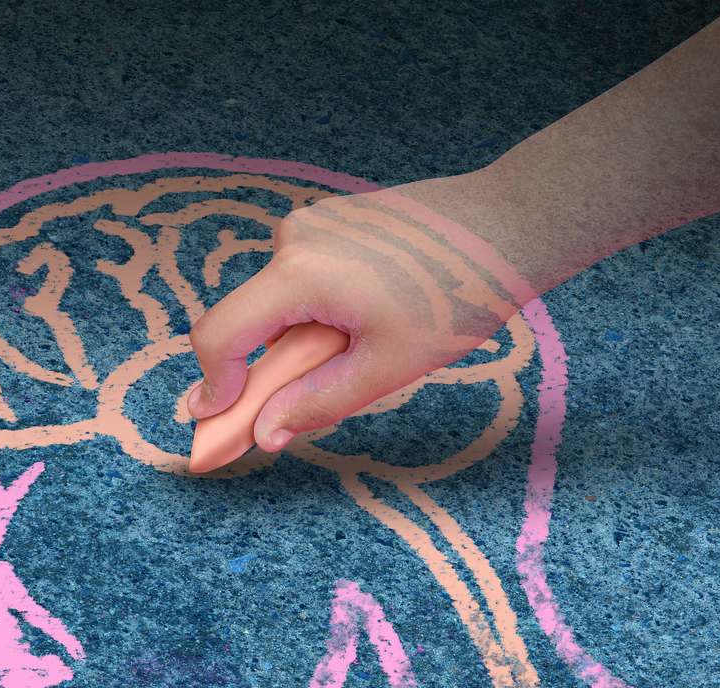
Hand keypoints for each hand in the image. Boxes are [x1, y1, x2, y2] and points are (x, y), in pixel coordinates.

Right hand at [186, 171, 527, 451]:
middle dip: (272, 368)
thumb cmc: (457, 295)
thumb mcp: (386, 367)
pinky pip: (304, 280)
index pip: (221, 336)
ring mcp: (313, 224)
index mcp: (299, 273)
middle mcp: (293, 239)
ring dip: (302, 341)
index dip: (212, 386)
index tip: (215, 421)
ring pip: (280, 303)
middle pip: (251, 321)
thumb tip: (265, 433)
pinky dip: (318, 313)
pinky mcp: (332, 221)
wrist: (507, 224)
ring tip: (366, 348)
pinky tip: (370, 319)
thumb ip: (316, 403)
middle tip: (311, 398)